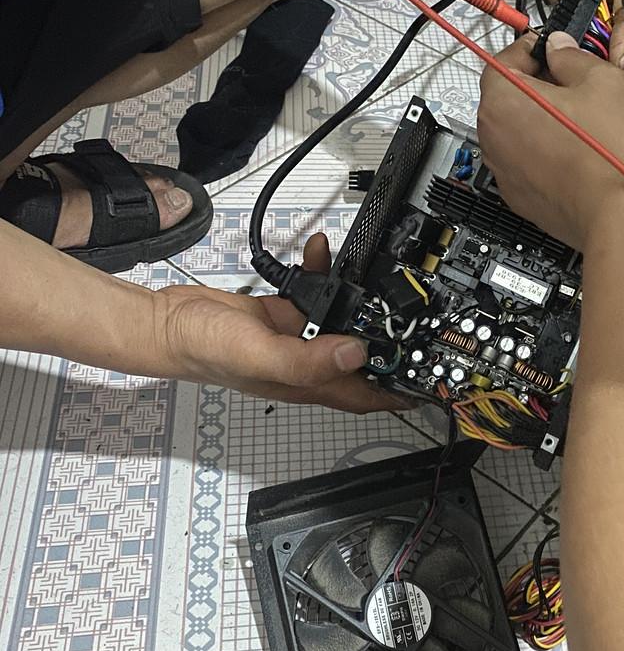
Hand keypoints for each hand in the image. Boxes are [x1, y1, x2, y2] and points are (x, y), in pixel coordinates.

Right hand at [151, 235, 406, 413]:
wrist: (168, 322)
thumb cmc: (205, 349)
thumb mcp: (261, 355)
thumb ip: (308, 358)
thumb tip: (356, 354)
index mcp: (307, 383)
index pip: (366, 396)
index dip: (400, 393)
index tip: (429, 378)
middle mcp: (306, 364)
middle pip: (361, 358)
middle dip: (387, 338)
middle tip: (408, 312)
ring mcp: (294, 338)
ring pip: (340, 320)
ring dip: (355, 297)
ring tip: (364, 273)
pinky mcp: (281, 315)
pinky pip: (312, 295)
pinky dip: (321, 275)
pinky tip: (320, 255)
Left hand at [477, 31, 623, 252]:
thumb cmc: (613, 154)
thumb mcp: (603, 80)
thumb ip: (572, 57)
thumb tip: (561, 49)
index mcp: (502, 101)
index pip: (502, 59)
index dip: (533, 49)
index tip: (554, 49)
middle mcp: (494, 139)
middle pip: (509, 98)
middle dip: (541, 86)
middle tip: (578, 82)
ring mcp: (506, 174)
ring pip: (521, 133)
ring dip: (547, 121)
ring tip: (587, 119)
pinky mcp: (524, 200)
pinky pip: (532, 164)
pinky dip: (551, 153)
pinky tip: (583, 151)